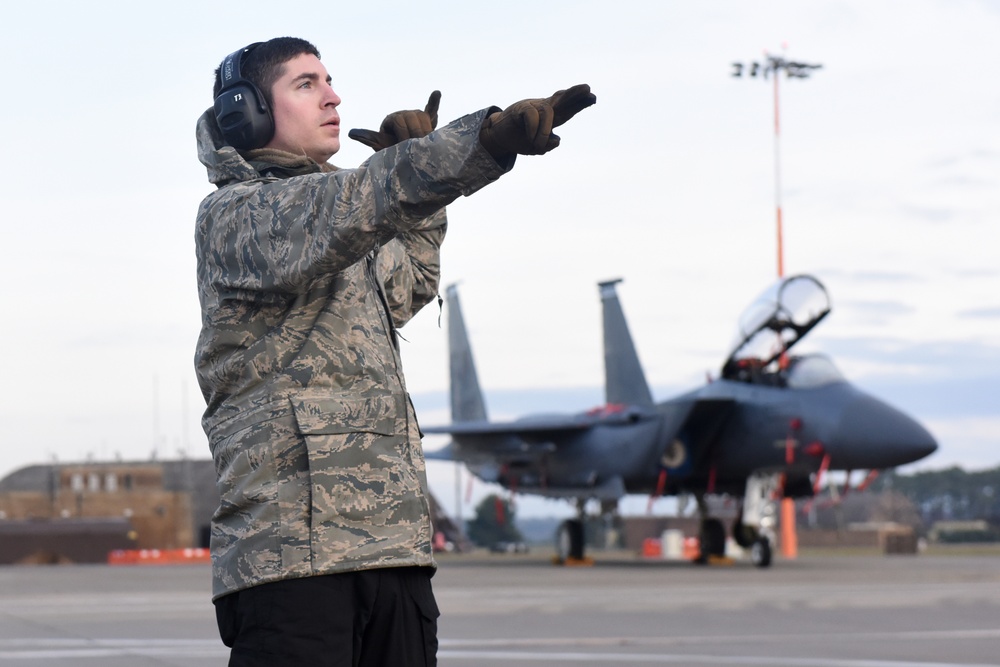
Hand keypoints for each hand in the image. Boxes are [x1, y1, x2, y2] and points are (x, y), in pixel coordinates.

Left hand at [348, 91, 441, 151]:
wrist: (405, 154)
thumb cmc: (392, 150)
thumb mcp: (380, 145)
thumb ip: (368, 138)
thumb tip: (349, 133)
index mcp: (393, 119)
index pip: (399, 121)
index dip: (403, 133)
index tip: (405, 143)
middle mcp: (405, 114)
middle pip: (413, 118)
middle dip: (416, 133)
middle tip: (416, 145)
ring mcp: (416, 115)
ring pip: (424, 118)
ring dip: (425, 130)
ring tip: (424, 141)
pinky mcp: (428, 119)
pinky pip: (431, 109)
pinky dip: (435, 103)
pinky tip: (437, 93)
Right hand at [479, 84, 595, 157]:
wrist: (499, 137)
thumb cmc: (521, 140)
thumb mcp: (537, 147)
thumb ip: (548, 145)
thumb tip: (557, 139)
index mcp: (552, 117)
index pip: (568, 108)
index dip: (580, 103)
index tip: (593, 98)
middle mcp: (545, 108)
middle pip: (562, 99)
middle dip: (575, 94)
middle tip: (587, 89)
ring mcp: (533, 106)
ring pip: (548, 111)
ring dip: (544, 130)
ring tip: (538, 145)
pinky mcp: (521, 108)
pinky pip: (532, 115)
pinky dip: (533, 129)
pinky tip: (529, 138)